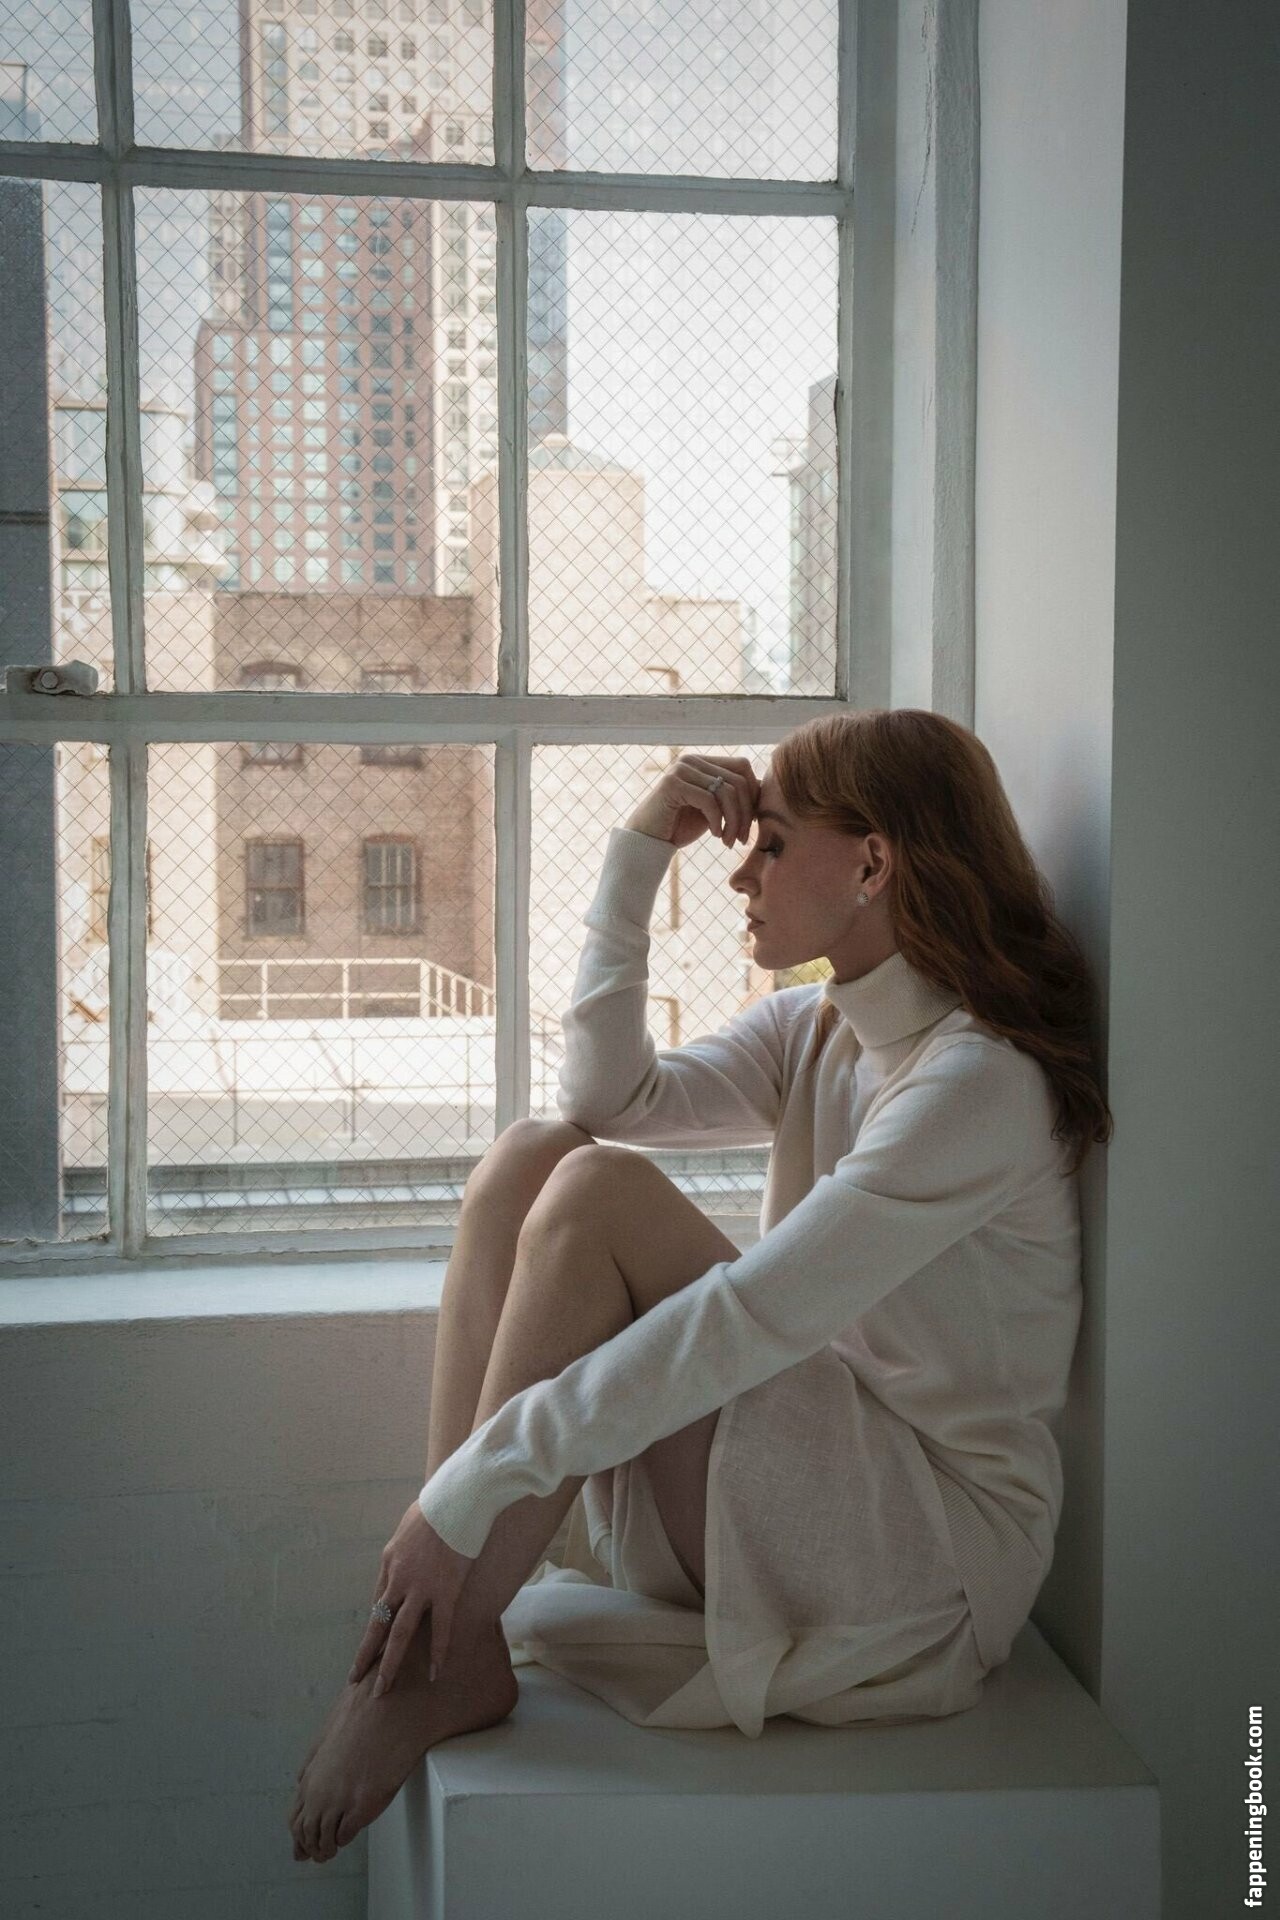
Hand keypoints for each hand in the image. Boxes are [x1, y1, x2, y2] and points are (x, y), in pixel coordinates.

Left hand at [347, 1499, 475, 1696]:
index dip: (375, 1627)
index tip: (372, 1646)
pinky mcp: (445, 1592)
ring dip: (389, 1664)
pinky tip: (434, 1674)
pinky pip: (440, 1629)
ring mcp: (420, 1588)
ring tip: (382, 1689)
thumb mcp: (408, 1526)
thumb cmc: (436, 1507)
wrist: (455, 1499)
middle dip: (366, 1655)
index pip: (378, 1603)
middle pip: (378, 1625)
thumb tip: (410, 1552)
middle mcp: (398, 1580)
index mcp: (388, 1563)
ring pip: (399, 1634)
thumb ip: (406, 1546)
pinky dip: (437, 1653)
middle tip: (355, 1680)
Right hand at [624, 753, 761, 849]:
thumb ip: (732, 796)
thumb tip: (764, 790)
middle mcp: (692, 759)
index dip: (753, 795)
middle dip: (746, 813)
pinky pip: (709, 800)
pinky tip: (714, 834)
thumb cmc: (680, 826)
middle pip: (738, 780)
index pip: (742, 767)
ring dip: (733, 821)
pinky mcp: (672, 783)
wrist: (647, 840)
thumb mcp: (713, 809)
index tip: (751, 823)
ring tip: (728, 841)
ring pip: (727, 791)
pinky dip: (717, 821)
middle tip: (741, 839)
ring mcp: (681, 769)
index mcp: (703, 762)